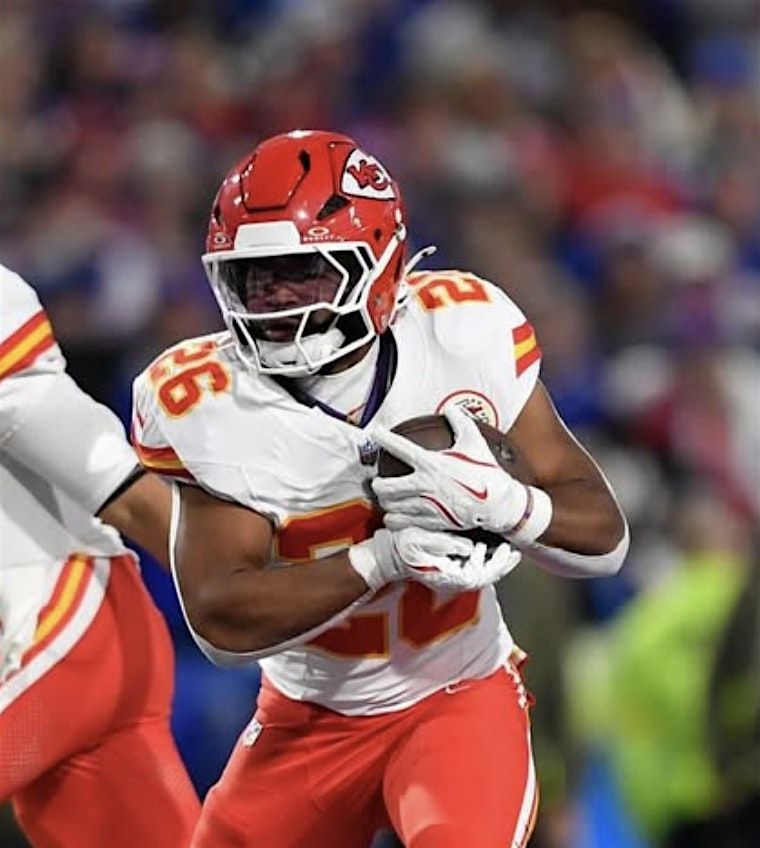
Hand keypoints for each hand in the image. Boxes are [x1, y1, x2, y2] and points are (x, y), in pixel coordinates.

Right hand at [348, 527, 520, 591]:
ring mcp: (449, 574)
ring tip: (506, 546)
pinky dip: (481, 558)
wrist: (383, 557)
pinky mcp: (446, 568)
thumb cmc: (399, 547)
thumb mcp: (420, 540)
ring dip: (493, 560)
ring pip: (479, 571)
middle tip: (515, 549)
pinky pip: (470, 566)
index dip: (499, 564)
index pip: (481, 574)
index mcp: (448, 574)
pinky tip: (485, 545)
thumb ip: (445, 543)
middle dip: (501, 563)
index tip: (510, 551)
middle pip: (484, 575)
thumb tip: (470, 546)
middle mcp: (451, 578)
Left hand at [372, 406, 533, 537]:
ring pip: (391, 506)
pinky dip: (394, 520)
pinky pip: (403, 523)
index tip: (375, 433)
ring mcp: (426, 505)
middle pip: (386, 486)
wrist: (499, 504)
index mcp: (431, 463)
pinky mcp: (431, 522)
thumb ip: (460, 422)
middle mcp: (424, 485)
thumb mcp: (474, 442)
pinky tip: (394, 517)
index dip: (384, 438)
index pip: (400, 448)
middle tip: (378, 482)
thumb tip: (451, 409)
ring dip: (385, 503)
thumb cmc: (486, 473)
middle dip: (377, 485)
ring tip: (386, 500)